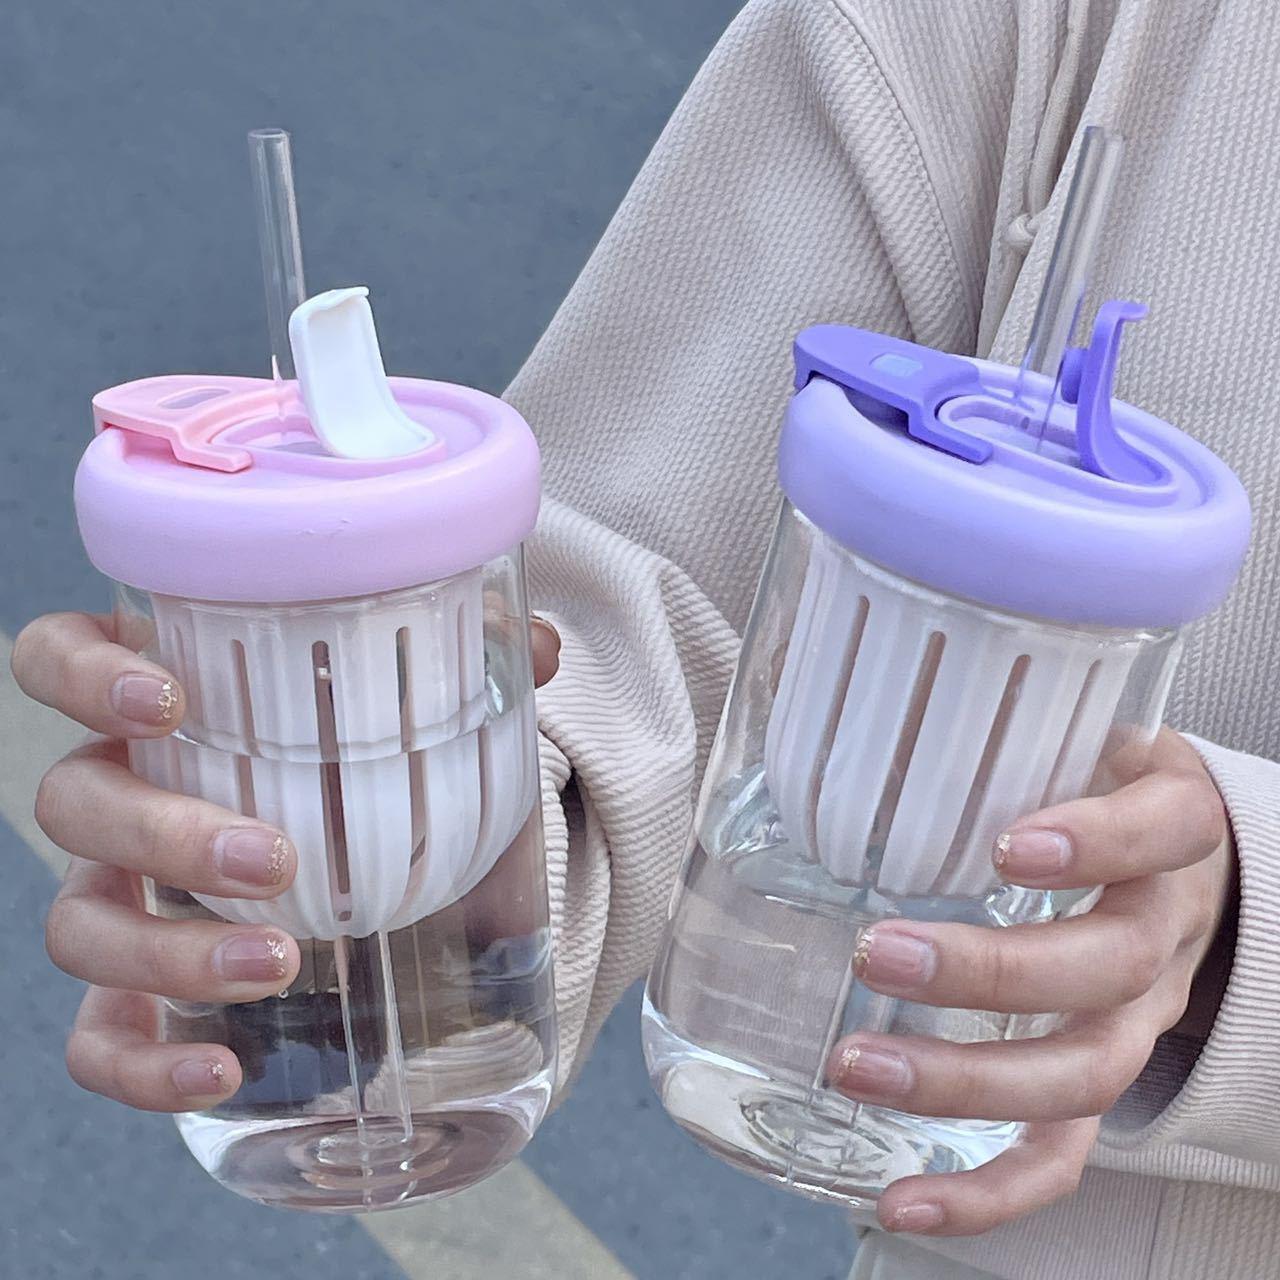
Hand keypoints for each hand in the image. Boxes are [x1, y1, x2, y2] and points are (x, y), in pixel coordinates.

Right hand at [13, 609, 559, 1112]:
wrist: (374, 862)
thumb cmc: (365, 765)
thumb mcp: (410, 707)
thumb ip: (471, 667)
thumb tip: (537, 645)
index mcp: (167, 706)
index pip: (60, 657)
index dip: (84, 673)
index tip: (169, 701)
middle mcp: (124, 794)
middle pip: (73, 802)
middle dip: (162, 832)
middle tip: (275, 858)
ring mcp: (120, 896)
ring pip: (79, 924)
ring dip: (168, 950)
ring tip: (280, 961)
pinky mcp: (135, 993)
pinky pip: (99, 1039)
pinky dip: (143, 1064)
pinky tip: (220, 1067)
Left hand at [827, 727, 1233, 1236]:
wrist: (1187, 870)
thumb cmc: (1102, 787)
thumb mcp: (1076, 733)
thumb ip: (983, 712)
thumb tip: (820, 661)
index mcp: (1163, 829)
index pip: (1158, 831)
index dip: (1096, 840)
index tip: (1011, 842)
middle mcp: (1158, 931)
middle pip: (1100, 968)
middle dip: (987, 969)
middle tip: (878, 950)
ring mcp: (1135, 1017)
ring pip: (1078, 1072)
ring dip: (964, 1080)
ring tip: (856, 1066)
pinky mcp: (1100, 1078)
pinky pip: (1061, 1154)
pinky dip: (985, 1191)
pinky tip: (901, 1202)